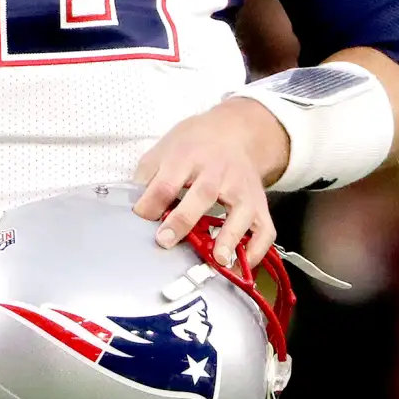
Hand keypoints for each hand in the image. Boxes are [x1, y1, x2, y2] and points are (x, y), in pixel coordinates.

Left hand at [132, 97, 289, 268]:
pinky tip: (242, 266)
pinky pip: (265, 230)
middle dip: (184, 219)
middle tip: (166, 241)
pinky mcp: (259, 204)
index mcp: (189, 156)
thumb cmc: (195, 144)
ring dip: (230, 237)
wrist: (234, 132)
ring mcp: (242, 188)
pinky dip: (257, 250)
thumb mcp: (165, 148)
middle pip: (203, 193)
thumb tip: (134, 206)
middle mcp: (218, 171)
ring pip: (240, 212)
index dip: (151, 201)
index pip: (167, 180)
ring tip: (217, 260)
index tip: (140, 218)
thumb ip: (147, 175)